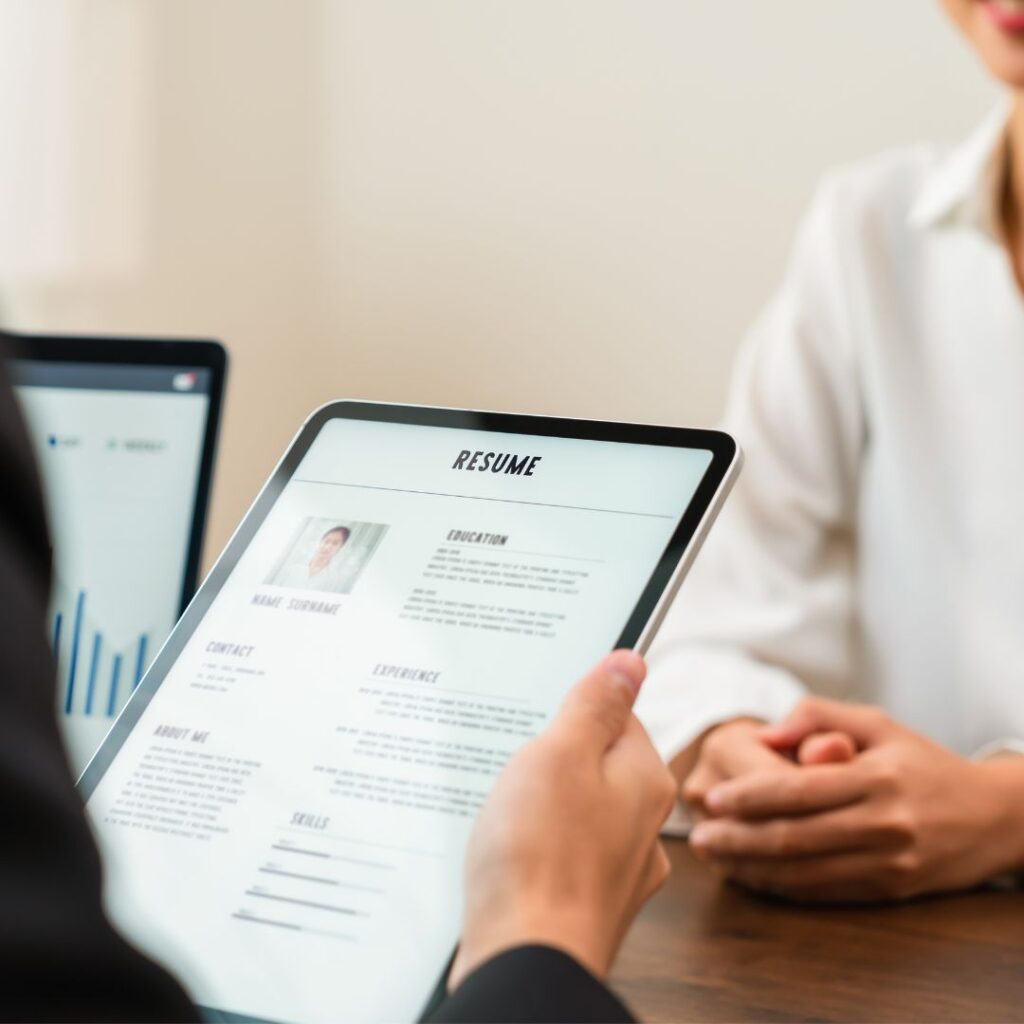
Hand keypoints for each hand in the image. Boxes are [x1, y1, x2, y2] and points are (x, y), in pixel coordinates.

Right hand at [449, 650, 676, 989]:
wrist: (525, 963)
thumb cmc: (540, 858)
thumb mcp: (561, 754)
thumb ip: (595, 704)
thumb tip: (630, 662)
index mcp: (645, 780)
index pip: (618, 716)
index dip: (572, 711)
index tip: (539, 718)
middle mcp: (642, 826)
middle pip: (593, 764)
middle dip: (549, 762)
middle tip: (513, 771)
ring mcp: (615, 869)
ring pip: (573, 811)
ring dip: (537, 808)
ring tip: (503, 818)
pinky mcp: (583, 901)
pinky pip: (558, 853)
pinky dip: (532, 849)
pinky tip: (504, 856)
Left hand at [690, 697, 1023, 901]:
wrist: (993, 817)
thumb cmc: (924, 763)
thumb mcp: (878, 723)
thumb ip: (818, 715)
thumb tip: (767, 732)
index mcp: (876, 778)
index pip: (799, 790)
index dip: (750, 796)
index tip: (716, 798)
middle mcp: (883, 824)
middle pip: (794, 836)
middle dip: (739, 838)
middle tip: (701, 835)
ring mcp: (887, 863)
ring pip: (805, 871)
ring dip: (752, 867)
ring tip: (717, 856)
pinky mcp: (889, 891)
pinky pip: (825, 892)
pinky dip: (784, 886)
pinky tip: (754, 875)